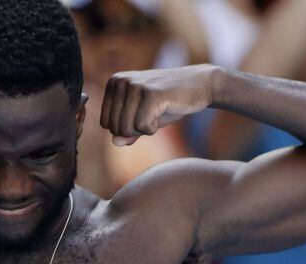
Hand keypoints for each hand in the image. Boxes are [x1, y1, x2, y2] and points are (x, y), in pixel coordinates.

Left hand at [100, 65, 217, 145]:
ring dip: (145, 129)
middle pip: (115, 128)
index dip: (126, 128)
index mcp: (114, 82)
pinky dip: (153, 128)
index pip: (106, 124)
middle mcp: (121, 81)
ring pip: (126, 129)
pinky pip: (141, 126)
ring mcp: (135, 85)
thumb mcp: (143, 118)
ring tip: (159, 111)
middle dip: (135, 130)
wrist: (199, 85)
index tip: (143, 114)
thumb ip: (126, 131)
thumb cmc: (168, 102)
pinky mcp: (151, 93)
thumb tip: (115, 141)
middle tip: (153, 114)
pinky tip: (164, 112)